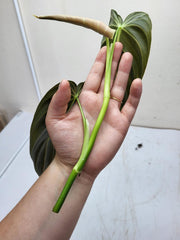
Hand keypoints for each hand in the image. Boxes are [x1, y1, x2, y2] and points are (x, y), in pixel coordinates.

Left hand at [46, 42, 141, 179]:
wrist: (76, 162)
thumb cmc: (64, 142)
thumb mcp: (54, 120)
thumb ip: (59, 100)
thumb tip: (64, 81)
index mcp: (85, 99)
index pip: (94, 76)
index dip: (99, 62)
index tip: (104, 48)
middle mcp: (99, 102)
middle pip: (109, 78)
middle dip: (114, 62)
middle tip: (120, 45)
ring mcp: (111, 112)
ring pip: (120, 88)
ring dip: (125, 73)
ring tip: (129, 57)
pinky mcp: (121, 123)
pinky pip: (130, 106)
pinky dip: (134, 94)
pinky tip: (137, 82)